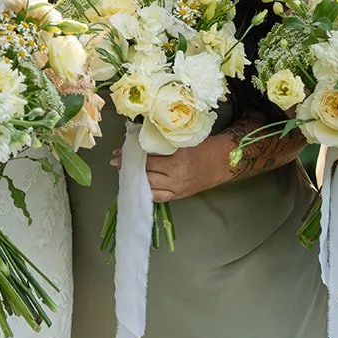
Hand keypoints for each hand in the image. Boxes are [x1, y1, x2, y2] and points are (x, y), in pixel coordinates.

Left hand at [110, 138, 228, 200]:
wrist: (221, 163)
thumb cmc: (201, 147)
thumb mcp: (181, 141)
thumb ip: (161, 142)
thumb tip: (137, 140)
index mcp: (177, 159)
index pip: (148, 158)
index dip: (132, 155)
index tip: (119, 151)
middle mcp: (176, 176)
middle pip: (146, 173)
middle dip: (130, 168)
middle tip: (117, 161)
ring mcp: (177, 189)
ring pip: (149, 187)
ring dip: (134, 180)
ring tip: (124, 173)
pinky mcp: (179, 196)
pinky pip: (158, 197)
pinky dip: (146, 192)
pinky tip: (136, 187)